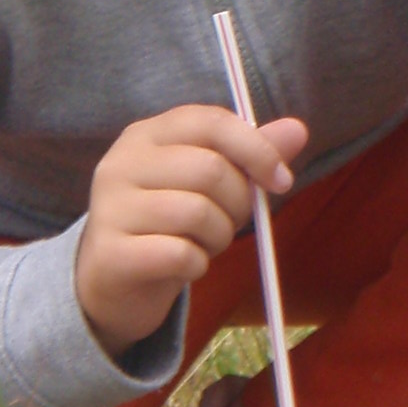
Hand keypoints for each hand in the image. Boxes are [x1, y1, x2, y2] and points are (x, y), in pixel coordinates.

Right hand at [74, 105, 308, 356]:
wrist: (110, 284)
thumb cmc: (166, 225)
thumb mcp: (207, 185)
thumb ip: (249, 155)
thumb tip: (297, 130)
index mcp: (147, 134)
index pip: (212, 122)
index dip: (256, 149)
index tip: (281, 180)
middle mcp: (122, 163)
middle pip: (210, 170)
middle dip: (237, 203)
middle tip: (228, 222)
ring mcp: (111, 207)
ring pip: (197, 213)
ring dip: (218, 237)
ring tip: (202, 243)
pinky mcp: (111, 253)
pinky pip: (180, 254)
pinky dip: (197, 264)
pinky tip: (184, 265)